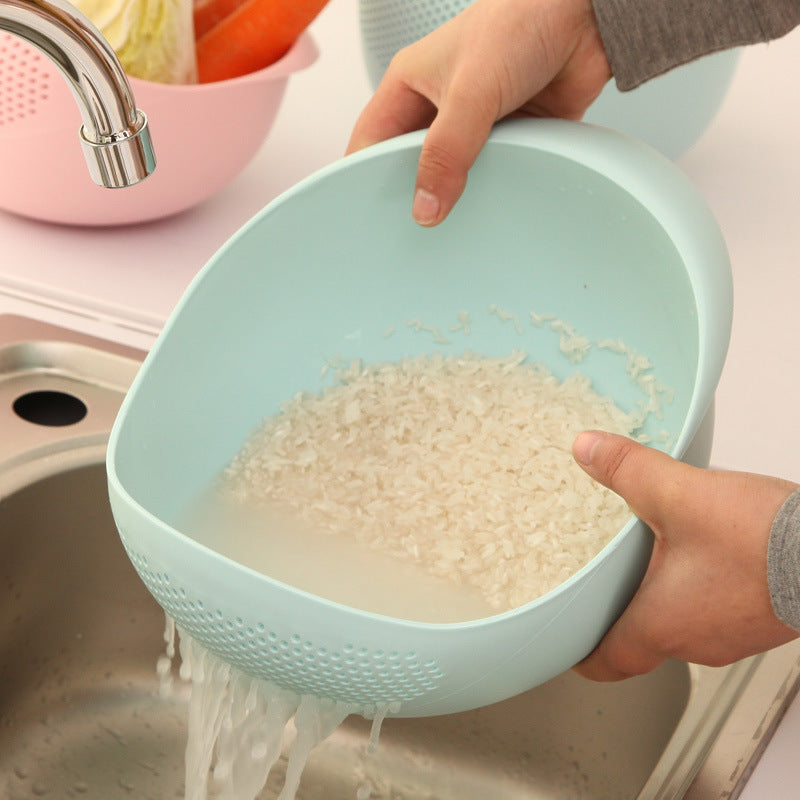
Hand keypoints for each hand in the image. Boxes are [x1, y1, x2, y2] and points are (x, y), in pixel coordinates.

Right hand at [346, 0, 610, 225]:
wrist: (587, 18)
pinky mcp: (509, 136)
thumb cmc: (523, 19)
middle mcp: (438, 105)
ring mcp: (474, 123)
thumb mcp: (470, 90)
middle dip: (411, 194)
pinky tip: (489, 209)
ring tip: (450, 228)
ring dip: (455, 196)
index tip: (369, 217)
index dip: (363, 177)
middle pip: (410, 164)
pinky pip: (491, 174)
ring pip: (452, 174)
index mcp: (410, 84)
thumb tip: (426, 206)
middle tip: (412, 230)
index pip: (371, 141)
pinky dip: (491, 190)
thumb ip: (447, 152)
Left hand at [571, 431, 798, 680]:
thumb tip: (586, 449)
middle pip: (642, 642)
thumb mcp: (679, 493)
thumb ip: (627, 470)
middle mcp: (697, 642)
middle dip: (618, 614)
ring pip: (682, 626)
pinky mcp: (762, 619)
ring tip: (647, 560)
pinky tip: (702, 553)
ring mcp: (734, 635)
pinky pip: (716, 611)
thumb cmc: (764, 540)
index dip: (581, 653)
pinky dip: (698, 589)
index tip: (567, 643)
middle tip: (599, 587)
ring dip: (661, 597)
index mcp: (662, 624)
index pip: (607, 661)